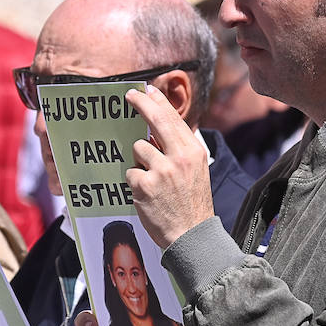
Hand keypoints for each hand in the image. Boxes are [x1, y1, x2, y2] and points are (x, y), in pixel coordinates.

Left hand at [125, 86, 215, 248]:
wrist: (191, 235)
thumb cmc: (192, 203)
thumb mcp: (196, 170)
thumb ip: (179, 149)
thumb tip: (158, 130)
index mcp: (193, 152)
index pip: (174, 118)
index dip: (158, 101)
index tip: (147, 90)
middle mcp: (179, 157)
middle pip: (155, 120)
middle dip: (140, 103)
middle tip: (129, 95)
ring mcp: (161, 170)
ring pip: (138, 149)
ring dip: (140, 162)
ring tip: (153, 181)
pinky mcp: (145, 185)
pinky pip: (130, 172)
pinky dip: (135, 182)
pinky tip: (147, 194)